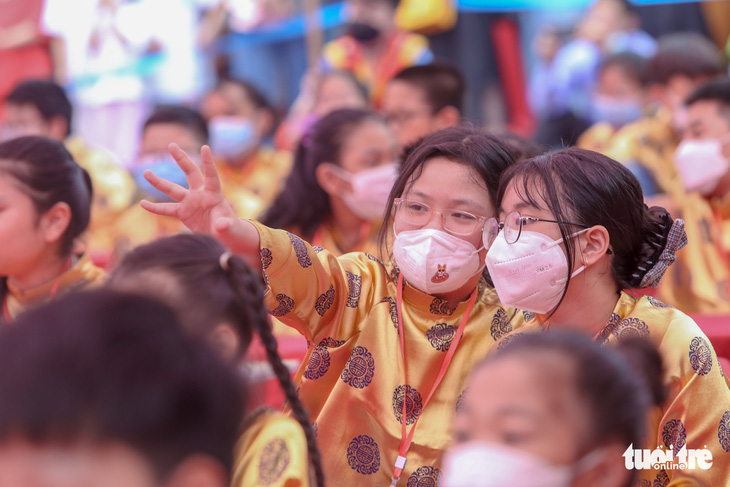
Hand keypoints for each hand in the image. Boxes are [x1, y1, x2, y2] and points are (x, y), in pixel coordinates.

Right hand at [140, 144, 259, 255]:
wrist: (223, 236)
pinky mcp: (183, 212)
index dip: (208, 163)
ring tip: (146, 172)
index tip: (205, 147)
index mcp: (214, 194)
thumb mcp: (229, 228)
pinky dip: (155, 208)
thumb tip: (221, 225)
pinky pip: (166, 209)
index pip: (211, 176)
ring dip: (159, 182)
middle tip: (171, 145)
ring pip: (172, 189)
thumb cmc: (231, 229)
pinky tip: (143, 203)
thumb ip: (225, 225)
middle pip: (190, 173)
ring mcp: (190, 202)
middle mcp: (200, 194)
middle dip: (182, 159)